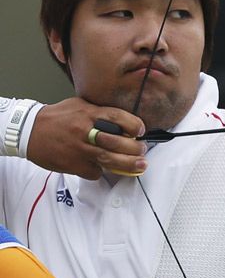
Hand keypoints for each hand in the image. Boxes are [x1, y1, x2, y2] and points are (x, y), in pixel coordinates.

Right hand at [26, 98, 146, 179]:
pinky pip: (94, 171)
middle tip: (142, 151)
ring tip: (140, 165)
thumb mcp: (80, 105)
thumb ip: (100, 112)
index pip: (118, 117)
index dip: (134, 125)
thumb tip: (123, 120)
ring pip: (110, 160)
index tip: (141, 130)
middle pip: (118, 142)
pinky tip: (104, 167)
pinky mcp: (73, 164)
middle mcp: (86, 131)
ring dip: (129, 164)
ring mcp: (79, 149)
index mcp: (89, 113)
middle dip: (136, 148)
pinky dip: (101, 170)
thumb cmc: (58, 117)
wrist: (29, 131)